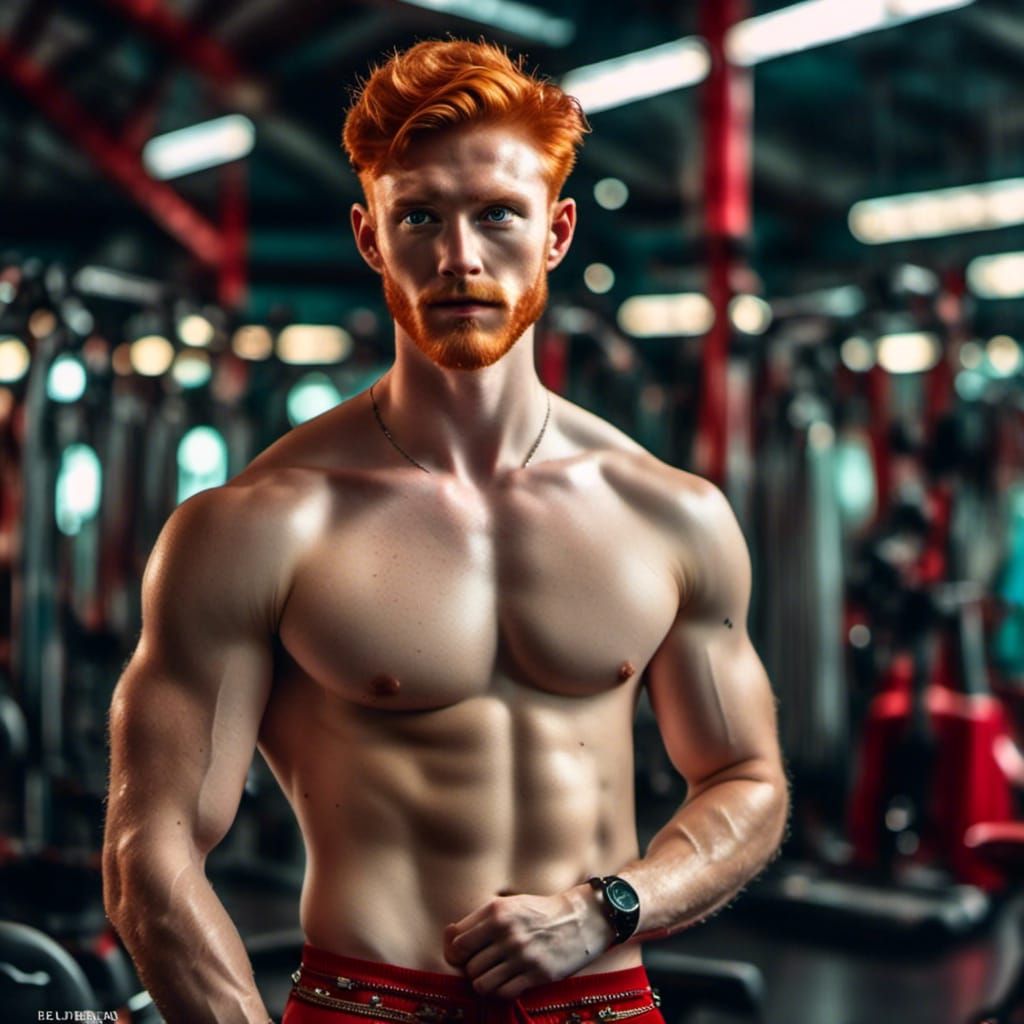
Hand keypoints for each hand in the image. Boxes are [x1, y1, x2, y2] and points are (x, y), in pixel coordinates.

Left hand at [442, 886, 612, 998]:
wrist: (579, 919)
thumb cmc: (537, 913)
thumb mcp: (508, 905)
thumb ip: (478, 921)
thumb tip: (448, 937)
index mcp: (497, 912)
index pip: (457, 943)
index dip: (455, 953)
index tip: (464, 955)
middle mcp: (507, 932)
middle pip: (468, 966)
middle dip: (472, 969)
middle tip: (485, 964)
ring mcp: (522, 954)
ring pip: (481, 984)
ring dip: (485, 983)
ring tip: (495, 974)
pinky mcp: (537, 974)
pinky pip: (503, 993)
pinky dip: (501, 991)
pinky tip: (509, 981)